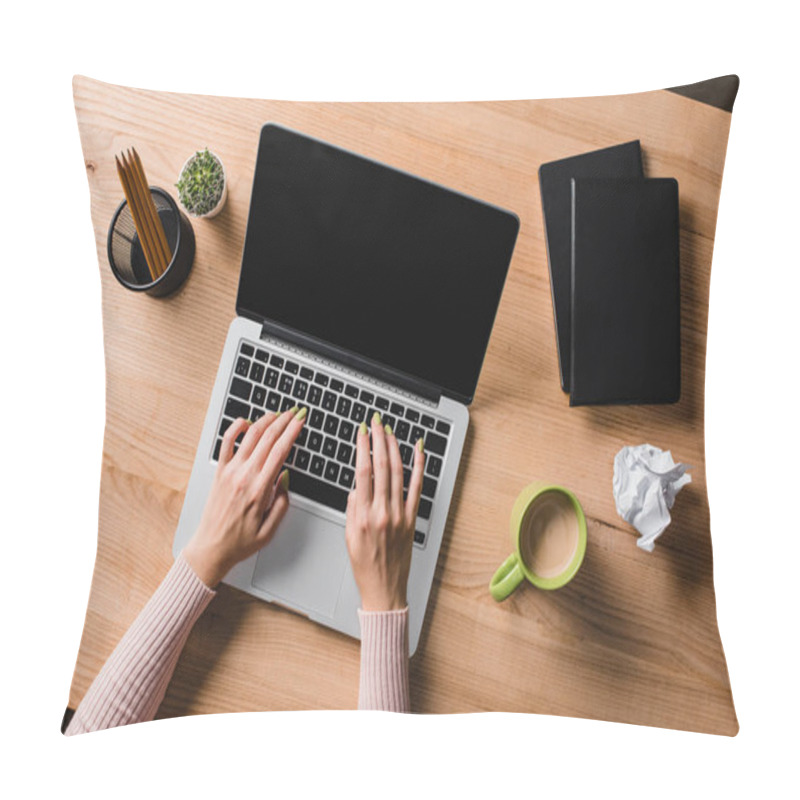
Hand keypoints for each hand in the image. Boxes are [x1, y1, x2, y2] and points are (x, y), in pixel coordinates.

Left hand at [183, 407, 306, 587]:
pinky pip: (225, 443)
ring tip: (277, 414)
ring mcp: (230, 472)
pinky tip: (245, 421)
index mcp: (259, 490)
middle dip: (284, 421)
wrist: (211, 547)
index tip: (300, 421)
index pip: (280, 452)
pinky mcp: (219, 472)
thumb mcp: (270, 530)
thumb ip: (281, 503)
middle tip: (294, 412)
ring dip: (265, 421)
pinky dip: (235, 428)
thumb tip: (285, 479)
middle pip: (267, 439)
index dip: (292, 432)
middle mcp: (244, 476)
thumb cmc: (239, 542)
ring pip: (249, 436)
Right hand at [345, 412, 425, 610]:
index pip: (361, 472)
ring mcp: (399, 515)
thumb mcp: (348, 536)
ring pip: (398, 473)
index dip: (362, 447)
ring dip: (395, 449)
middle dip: (379, 440)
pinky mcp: (412, 520)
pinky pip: (417, 489)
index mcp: (361, 515)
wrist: (384, 589)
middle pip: (381, 467)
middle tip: (377, 423)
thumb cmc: (364, 566)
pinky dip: (419, 468)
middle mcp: (381, 512)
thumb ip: (352, 508)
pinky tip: (419, 452)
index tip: (362, 432)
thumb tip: (356, 486)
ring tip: (391, 432)